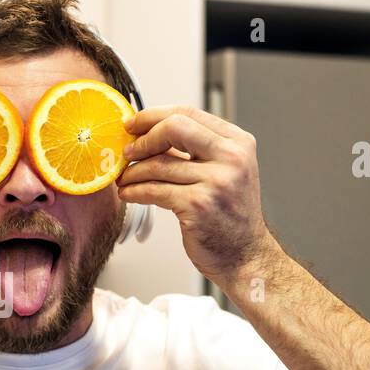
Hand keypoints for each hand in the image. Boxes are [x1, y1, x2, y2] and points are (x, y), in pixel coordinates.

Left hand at [117, 105, 281, 283]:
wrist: (245, 256)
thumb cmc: (230, 216)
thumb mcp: (225, 172)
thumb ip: (196, 150)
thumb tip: (149, 134)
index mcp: (238, 143)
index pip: (188, 113)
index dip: (153, 116)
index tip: (133, 126)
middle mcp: (231, 158)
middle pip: (174, 128)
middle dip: (142, 139)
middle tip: (126, 152)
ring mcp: (216, 182)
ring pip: (158, 164)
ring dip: (133, 172)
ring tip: (124, 179)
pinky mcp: (198, 205)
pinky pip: (154, 191)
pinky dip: (134, 191)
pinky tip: (128, 194)